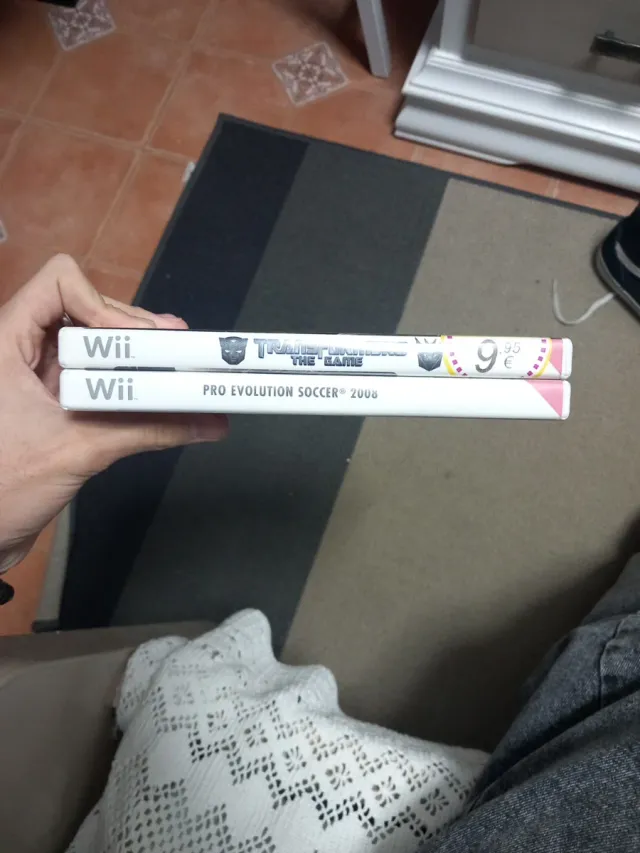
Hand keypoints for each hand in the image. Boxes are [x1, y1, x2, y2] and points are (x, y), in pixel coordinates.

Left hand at [0, 254, 227, 572]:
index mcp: (8, 342)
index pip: (59, 284)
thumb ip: (147, 431)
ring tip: (179, 368)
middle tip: (180, 349)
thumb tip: (207, 420)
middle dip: (135, 330)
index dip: (102, 302)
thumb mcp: (79, 451)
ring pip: (96, 346)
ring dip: (139, 357)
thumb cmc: (0, 488)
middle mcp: (24, 350)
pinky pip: (100, 381)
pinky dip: (132, 386)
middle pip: (88, 310)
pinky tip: (165, 399)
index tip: (136, 342)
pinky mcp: (55, 404)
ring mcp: (40, 377)